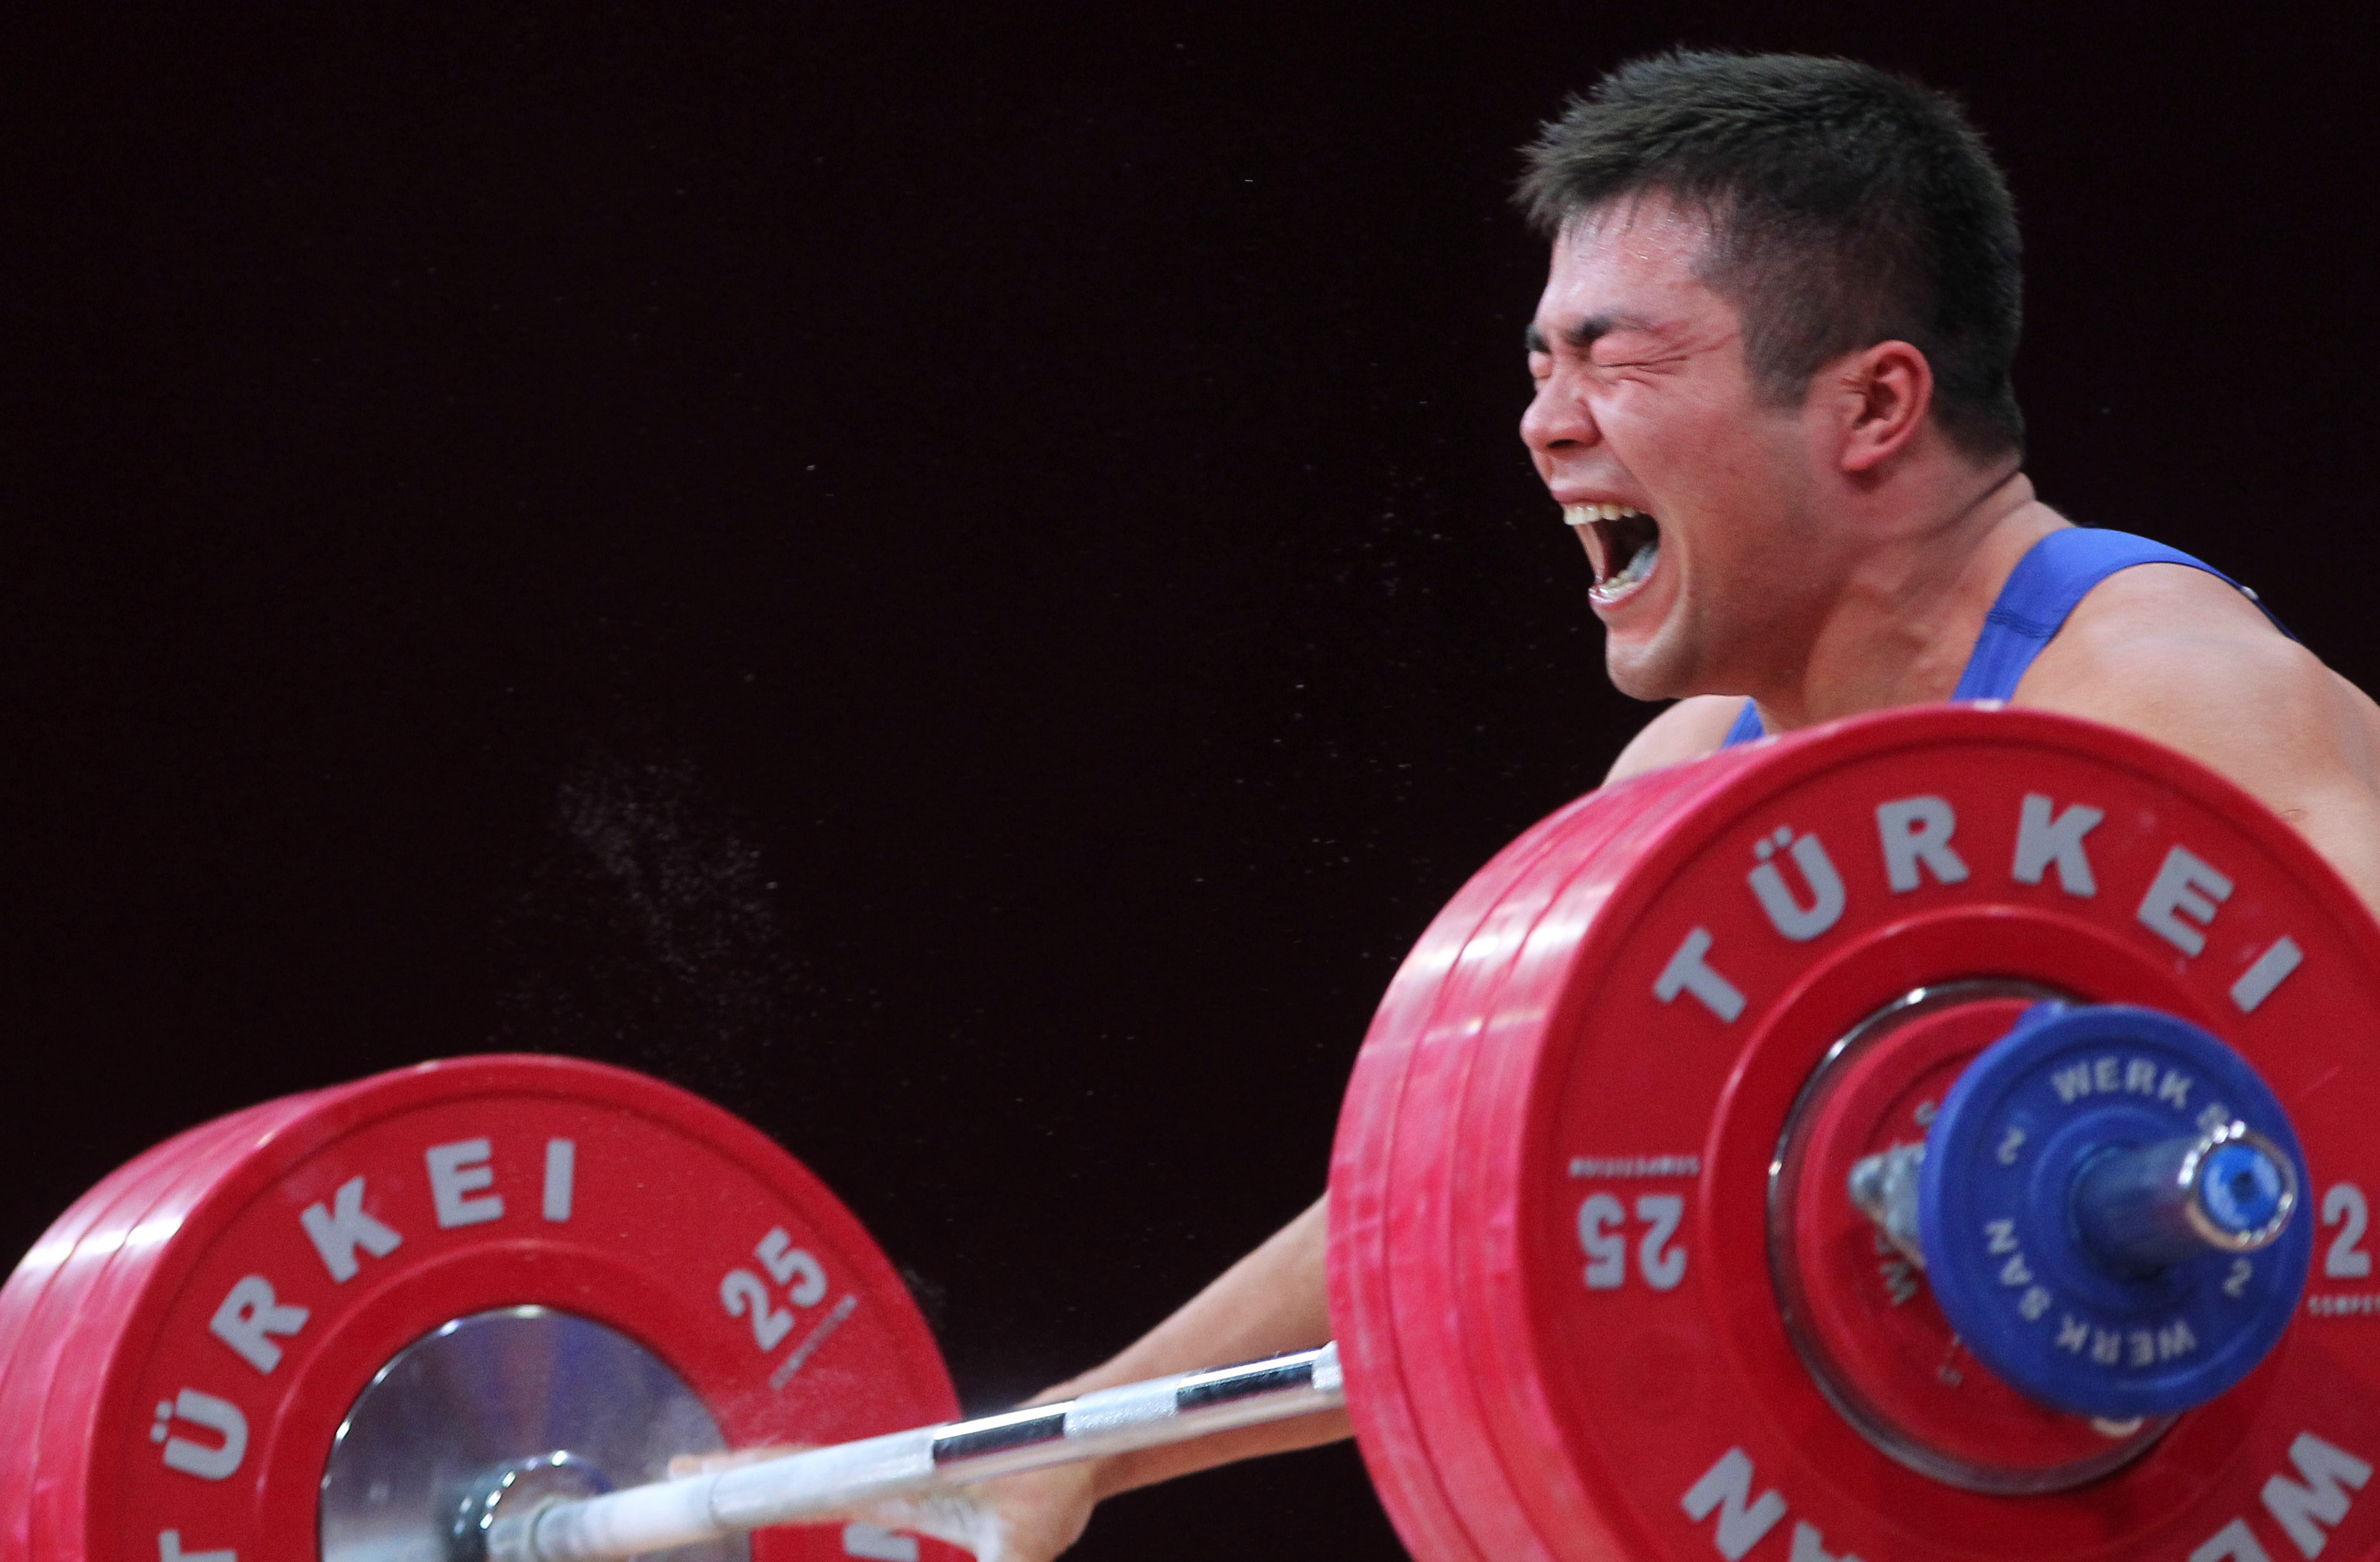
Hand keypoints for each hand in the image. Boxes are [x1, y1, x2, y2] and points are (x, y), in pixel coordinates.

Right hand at [663, 1448, 1102, 1561]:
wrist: (1082, 1437)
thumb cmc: (1053, 1477)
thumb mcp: (1026, 1543)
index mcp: (895, 1471)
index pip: (805, 1472)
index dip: (748, 1474)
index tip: (693, 1470)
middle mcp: (888, 1464)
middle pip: (796, 1464)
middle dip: (736, 1468)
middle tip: (679, 1472)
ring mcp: (899, 1466)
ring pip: (818, 1466)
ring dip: (768, 1470)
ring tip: (716, 1475)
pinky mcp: (917, 1473)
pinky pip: (846, 1474)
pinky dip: (807, 1478)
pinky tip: (797, 1490)